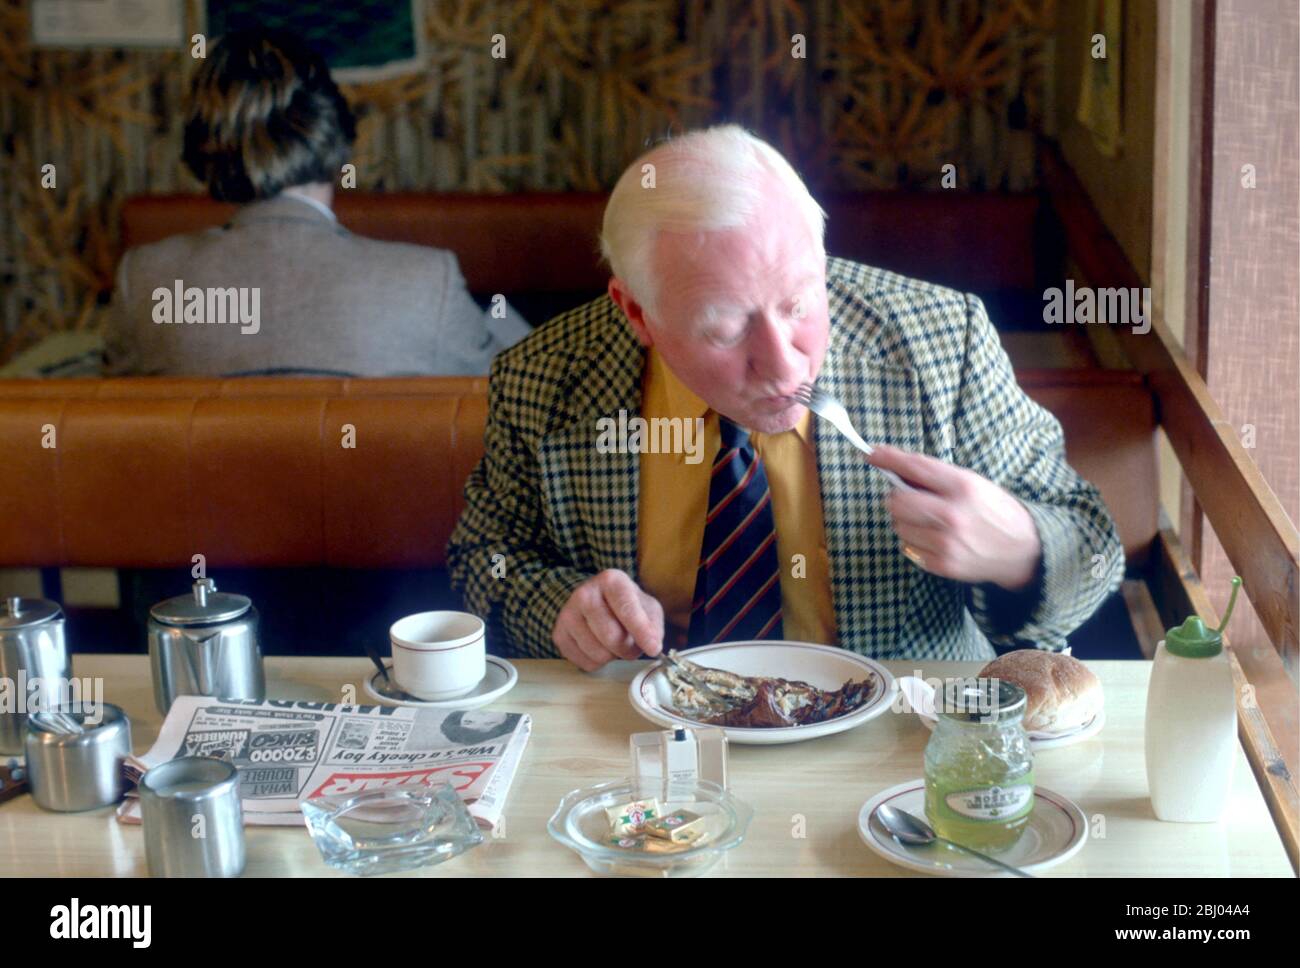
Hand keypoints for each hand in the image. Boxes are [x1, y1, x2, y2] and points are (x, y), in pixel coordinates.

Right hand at [553, 569, 664, 670]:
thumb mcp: (646, 607)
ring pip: (598, 653)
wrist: (593, 602)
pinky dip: (598, 662)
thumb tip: (653, 645)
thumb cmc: (625, 605)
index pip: (626, 609)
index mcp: (610, 581)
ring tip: (615, 644)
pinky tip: (600, 647)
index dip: (642, 632)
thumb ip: (654, 625)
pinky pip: (585, 663)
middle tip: (632, 646)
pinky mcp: (559, 635)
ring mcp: (568, 614)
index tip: (653, 648)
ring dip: (613, 656)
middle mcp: (584, 593)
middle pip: (612, 637)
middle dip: (628, 649)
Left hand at [866, 445, 1041, 589]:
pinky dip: (915, 541)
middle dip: (897, 497)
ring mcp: (946, 543)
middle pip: (897, 502)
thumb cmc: (995, 511)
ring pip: (899, 526)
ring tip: (929, 521)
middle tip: (908, 498)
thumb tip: (896, 468)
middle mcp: (952, 515)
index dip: (889, 459)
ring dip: (906, 521)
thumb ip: (937, 477)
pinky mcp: (942, 564)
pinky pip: (908, 547)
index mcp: (963, 487)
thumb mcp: (974, 484)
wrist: (1023, 551)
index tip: (872, 455)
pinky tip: (935, 538)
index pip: (915, 468)